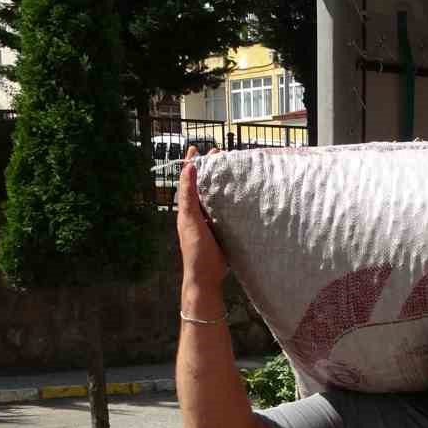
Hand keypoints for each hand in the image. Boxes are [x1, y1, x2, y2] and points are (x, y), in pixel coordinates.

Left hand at [177, 147, 227, 291]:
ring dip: (220, 183)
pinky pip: (224, 211)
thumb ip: (189, 196)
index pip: (189, 181)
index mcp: (188, 210)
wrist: (205, 278)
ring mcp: (209, 223)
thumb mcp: (191, 220)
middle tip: (219, 155)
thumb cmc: (196, 251)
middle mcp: (198, 214)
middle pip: (203, 186)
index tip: (196, 149)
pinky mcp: (221, 232)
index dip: (192, 165)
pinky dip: (229, 200)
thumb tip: (188, 169)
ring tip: (230, 169)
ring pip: (214, 198)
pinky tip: (238, 196)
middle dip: (209, 170)